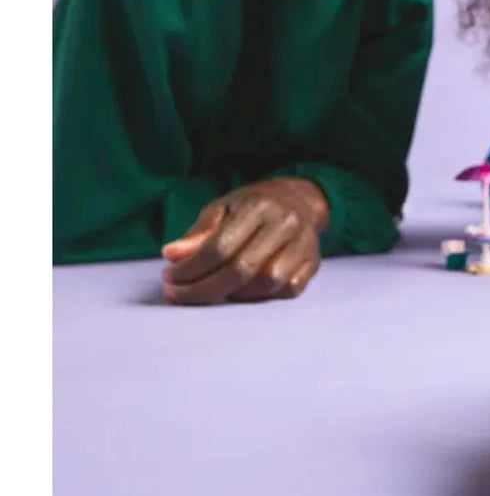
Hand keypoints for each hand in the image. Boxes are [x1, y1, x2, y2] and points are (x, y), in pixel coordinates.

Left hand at [161, 178, 328, 304]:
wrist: (300, 199)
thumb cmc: (255, 205)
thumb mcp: (223, 207)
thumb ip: (198, 233)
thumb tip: (173, 256)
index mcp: (258, 206)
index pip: (219, 246)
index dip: (190, 269)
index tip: (170, 278)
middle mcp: (285, 224)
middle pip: (241, 269)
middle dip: (204, 290)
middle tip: (179, 295)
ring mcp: (304, 244)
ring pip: (267, 284)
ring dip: (234, 295)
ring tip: (213, 290)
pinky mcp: (313, 262)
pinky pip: (287, 290)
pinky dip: (262, 296)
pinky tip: (243, 290)